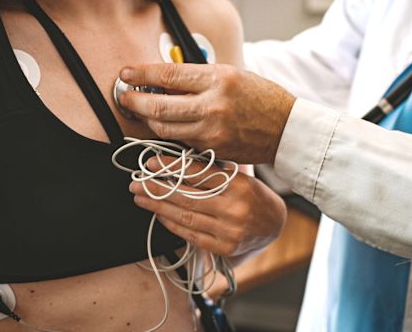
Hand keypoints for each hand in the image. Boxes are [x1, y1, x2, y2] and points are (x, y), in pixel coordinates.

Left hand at [119, 64, 295, 163]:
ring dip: (147, 120)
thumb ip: (198, 78)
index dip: (141, 74)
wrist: (286, 128)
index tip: (127, 74)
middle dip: (135, 101)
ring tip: (140, 112)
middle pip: (159, 105)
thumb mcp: (231, 75)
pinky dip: (167, 134)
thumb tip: (162, 79)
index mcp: (218, 79)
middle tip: (125, 97)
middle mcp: (213, 106)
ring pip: (164, 129)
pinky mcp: (212, 150)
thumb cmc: (260, 98)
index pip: (168, 74)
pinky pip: (179, 142)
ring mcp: (212, 131)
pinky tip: (163, 126)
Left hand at [129, 158, 286, 255]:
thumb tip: (174, 162)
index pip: (198, 173)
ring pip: (185, 216)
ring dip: (158, 207)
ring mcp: (229, 231)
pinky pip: (191, 234)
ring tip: (140, 197)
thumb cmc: (253, 195)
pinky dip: (172, 224)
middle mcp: (234, 209)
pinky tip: (158, 214)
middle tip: (137, 182)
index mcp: (239, 185)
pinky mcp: (224, 248)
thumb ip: (212, 172)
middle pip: (187, 196)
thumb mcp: (239, 176)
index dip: (171, 168)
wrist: (275, 224)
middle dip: (157, 189)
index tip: (150, 163)